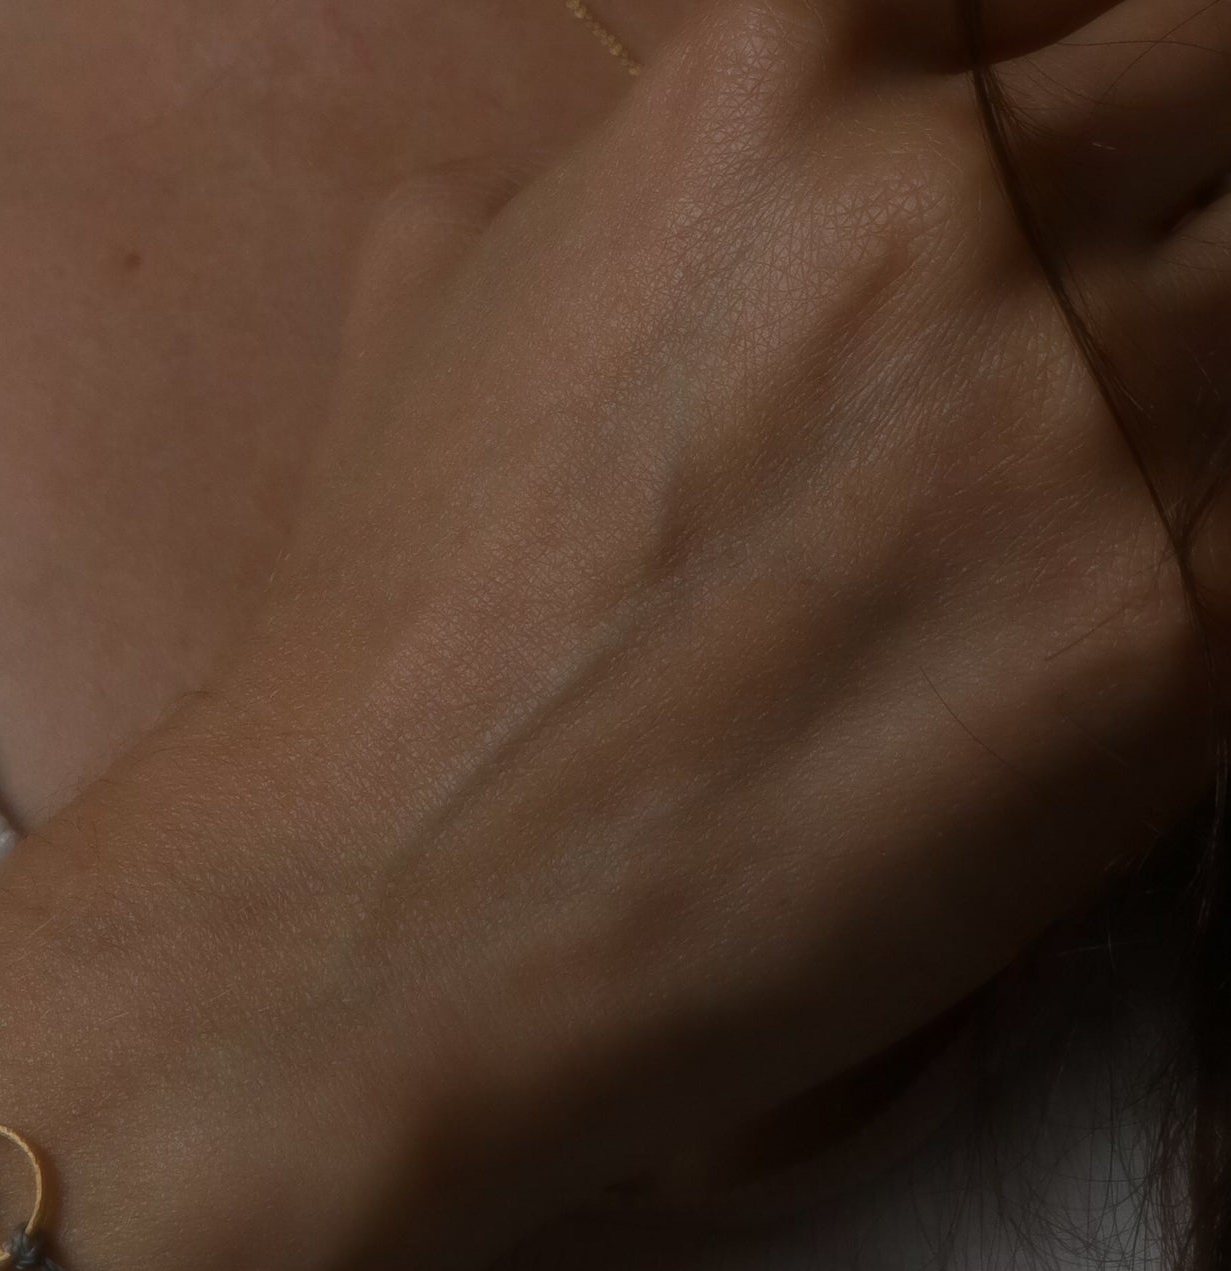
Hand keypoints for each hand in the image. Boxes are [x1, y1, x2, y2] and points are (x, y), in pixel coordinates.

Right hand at [127, 0, 1226, 1226]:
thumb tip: (665, 169)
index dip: (1070, 99)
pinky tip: (1044, 656)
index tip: (1057, 201)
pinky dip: (1188, 579)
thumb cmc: (382, 645)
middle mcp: (960, 199)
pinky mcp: (1172, 640)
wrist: (379, 930)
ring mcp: (1087, 413)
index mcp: (781, 69)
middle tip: (1061, 379)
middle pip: (1229, 98)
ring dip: (1181, 411)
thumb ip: (607, 181)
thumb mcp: (434, 316)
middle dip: (1169, 222)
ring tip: (1025, 542)